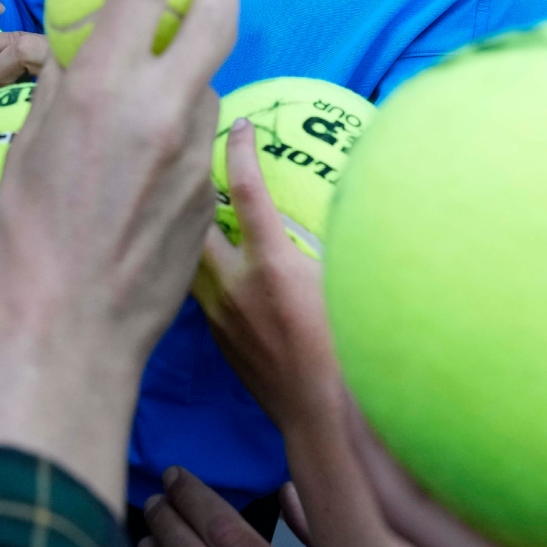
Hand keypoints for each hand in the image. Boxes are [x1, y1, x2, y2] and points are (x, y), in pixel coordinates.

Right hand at [0, 0, 238, 511]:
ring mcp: (196, 153)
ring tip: (163, 72)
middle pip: (217, 15)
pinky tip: (152, 152)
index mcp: (104, 86)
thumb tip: (75, 62)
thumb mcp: (26, 148)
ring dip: (194, 65)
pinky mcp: (209, 196)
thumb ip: (60, 93)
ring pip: (210, 83)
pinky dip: (182, 127)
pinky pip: (202, 141)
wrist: (67, 333)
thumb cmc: (24, 243)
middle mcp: (163, 108)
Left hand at [193, 120, 339, 431]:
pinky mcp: (221, 343)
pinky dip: (211, 274)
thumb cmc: (353, 355)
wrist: (327, 422)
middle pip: (196, 223)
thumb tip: (336, 211)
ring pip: (194, 262)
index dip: (243, 151)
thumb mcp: (351, 286)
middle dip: (195, 191)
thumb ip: (336, 244)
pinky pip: (205, 295)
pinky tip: (227, 272)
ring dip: (198, 235)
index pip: (250, 192)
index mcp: (272, 267)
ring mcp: (222, 317)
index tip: (241, 124)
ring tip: (204, 215)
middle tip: (202, 166)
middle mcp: (236, 287)